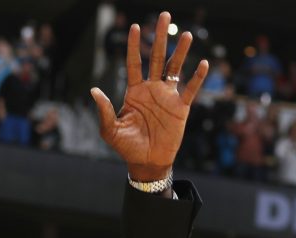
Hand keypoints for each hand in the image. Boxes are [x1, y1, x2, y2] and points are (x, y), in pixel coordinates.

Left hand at [91, 12, 207, 181]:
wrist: (147, 162)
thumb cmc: (127, 147)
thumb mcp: (110, 130)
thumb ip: (104, 110)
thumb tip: (93, 90)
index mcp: (134, 92)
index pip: (133, 63)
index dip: (133, 46)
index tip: (134, 27)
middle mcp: (152, 89)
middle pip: (156, 58)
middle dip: (159, 37)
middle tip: (164, 16)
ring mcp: (167, 97)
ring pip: (174, 69)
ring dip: (180, 52)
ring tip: (186, 34)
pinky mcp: (181, 108)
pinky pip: (190, 90)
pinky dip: (196, 78)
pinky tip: (202, 63)